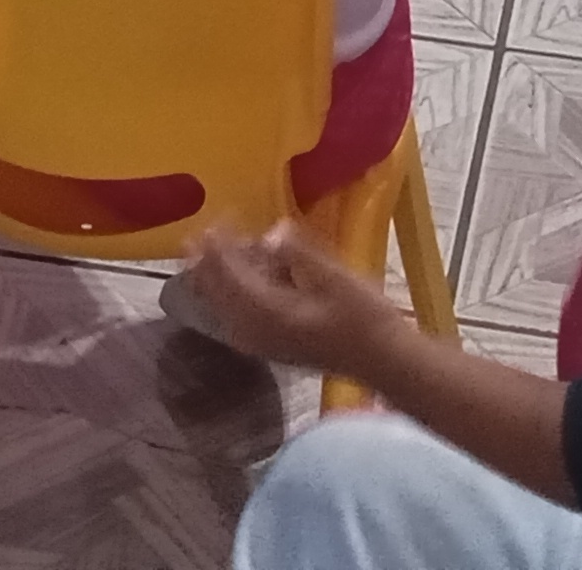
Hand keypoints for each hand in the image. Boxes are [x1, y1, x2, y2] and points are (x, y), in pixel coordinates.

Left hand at [173, 224, 401, 375]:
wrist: (383, 359)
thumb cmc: (363, 316)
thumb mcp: (332, 276)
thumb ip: (295, 253)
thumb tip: (270, 231)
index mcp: (266, 312)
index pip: (228, 276)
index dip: (217, 249)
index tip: (211, 222)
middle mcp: (255, 331)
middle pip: (217, 295)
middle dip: (207, 265)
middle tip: (199, 236)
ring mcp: (262, 342)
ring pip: (225, 307)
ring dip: (218, 280)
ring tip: (216, 252)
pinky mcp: (273, 345)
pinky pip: (238, 317)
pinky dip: (233, 295)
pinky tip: (245, 280)